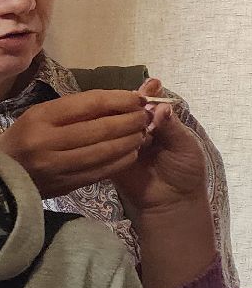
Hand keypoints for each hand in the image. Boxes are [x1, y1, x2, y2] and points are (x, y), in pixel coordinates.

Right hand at [0, 90, 148, 198]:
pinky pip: (101, 171)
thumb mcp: (40, 115)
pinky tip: (130, 152)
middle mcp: (46, 141)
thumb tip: (121, 101)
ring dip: (130, 141)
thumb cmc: (22, 139)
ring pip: (104, 151)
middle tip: (147, 116)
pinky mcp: (63, 185)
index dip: (119, 99)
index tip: (138, 98)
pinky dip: (120, 160)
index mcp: (40, 117)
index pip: (89, 104)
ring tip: (142, 133)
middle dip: (131, 121)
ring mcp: (55, 166)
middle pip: (101, 128)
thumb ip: (76, 110)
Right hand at [113, 80, 207, 217]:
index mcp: (155, 121)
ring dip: (120, 123)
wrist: (172, 202)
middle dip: (130, 106)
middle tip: (136, 106)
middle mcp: (135, 128)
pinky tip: (117, 139)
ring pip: (112, 125)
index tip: (148, 85)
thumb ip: (171, 126)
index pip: (146, 103)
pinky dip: (109, 140)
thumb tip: (160, 107)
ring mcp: (119, 143)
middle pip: (125, 111)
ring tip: (132, 128)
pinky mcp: (107, 158)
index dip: (145, 94)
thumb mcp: (184, 145)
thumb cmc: (184, 171)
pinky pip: (103, 145)